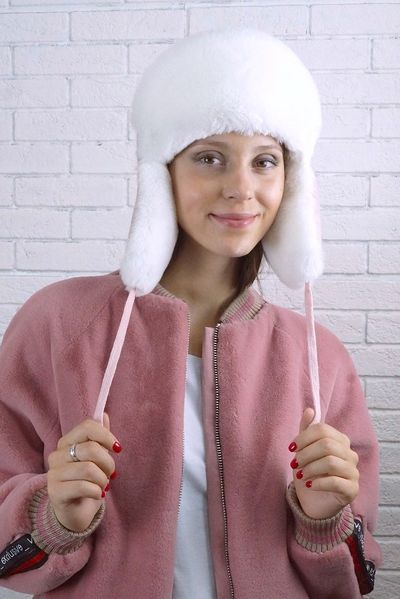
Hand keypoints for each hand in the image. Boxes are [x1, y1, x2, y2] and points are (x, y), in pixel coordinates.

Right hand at [47, 412, 120, 531]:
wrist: (75, 513)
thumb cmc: (87, 482)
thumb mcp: (96, 459)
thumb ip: (99, 437)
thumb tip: (104, 415)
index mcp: (67, 442)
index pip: (87, 426)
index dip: (106, 435)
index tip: (117, 448)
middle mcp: (57, 455)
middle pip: (91, 448)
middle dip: (108, 463)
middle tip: (111, 474)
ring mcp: (54, 474)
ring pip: (88, 469)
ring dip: (103, 480)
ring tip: (103, 486)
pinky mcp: (55, 492)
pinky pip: (84, 487)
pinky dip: (97, 492)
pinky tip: (97, 495)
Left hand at [289, 408, 359, 518]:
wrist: (315, 501)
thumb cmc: (311, 472)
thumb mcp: (305, 450)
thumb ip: (307, 430)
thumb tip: (310, 410)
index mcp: (340, 440)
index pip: (323, 430)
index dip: (304, 437)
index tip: (291, 448)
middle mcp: (350, 454)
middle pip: (327, 445)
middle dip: (306, 454)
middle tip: (294, 464)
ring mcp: (353, 472)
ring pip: (331, 463)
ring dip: (310, 468)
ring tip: (300, 475)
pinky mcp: (352, 490)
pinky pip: (335, 482)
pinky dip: (318, 482)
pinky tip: (309, 485)